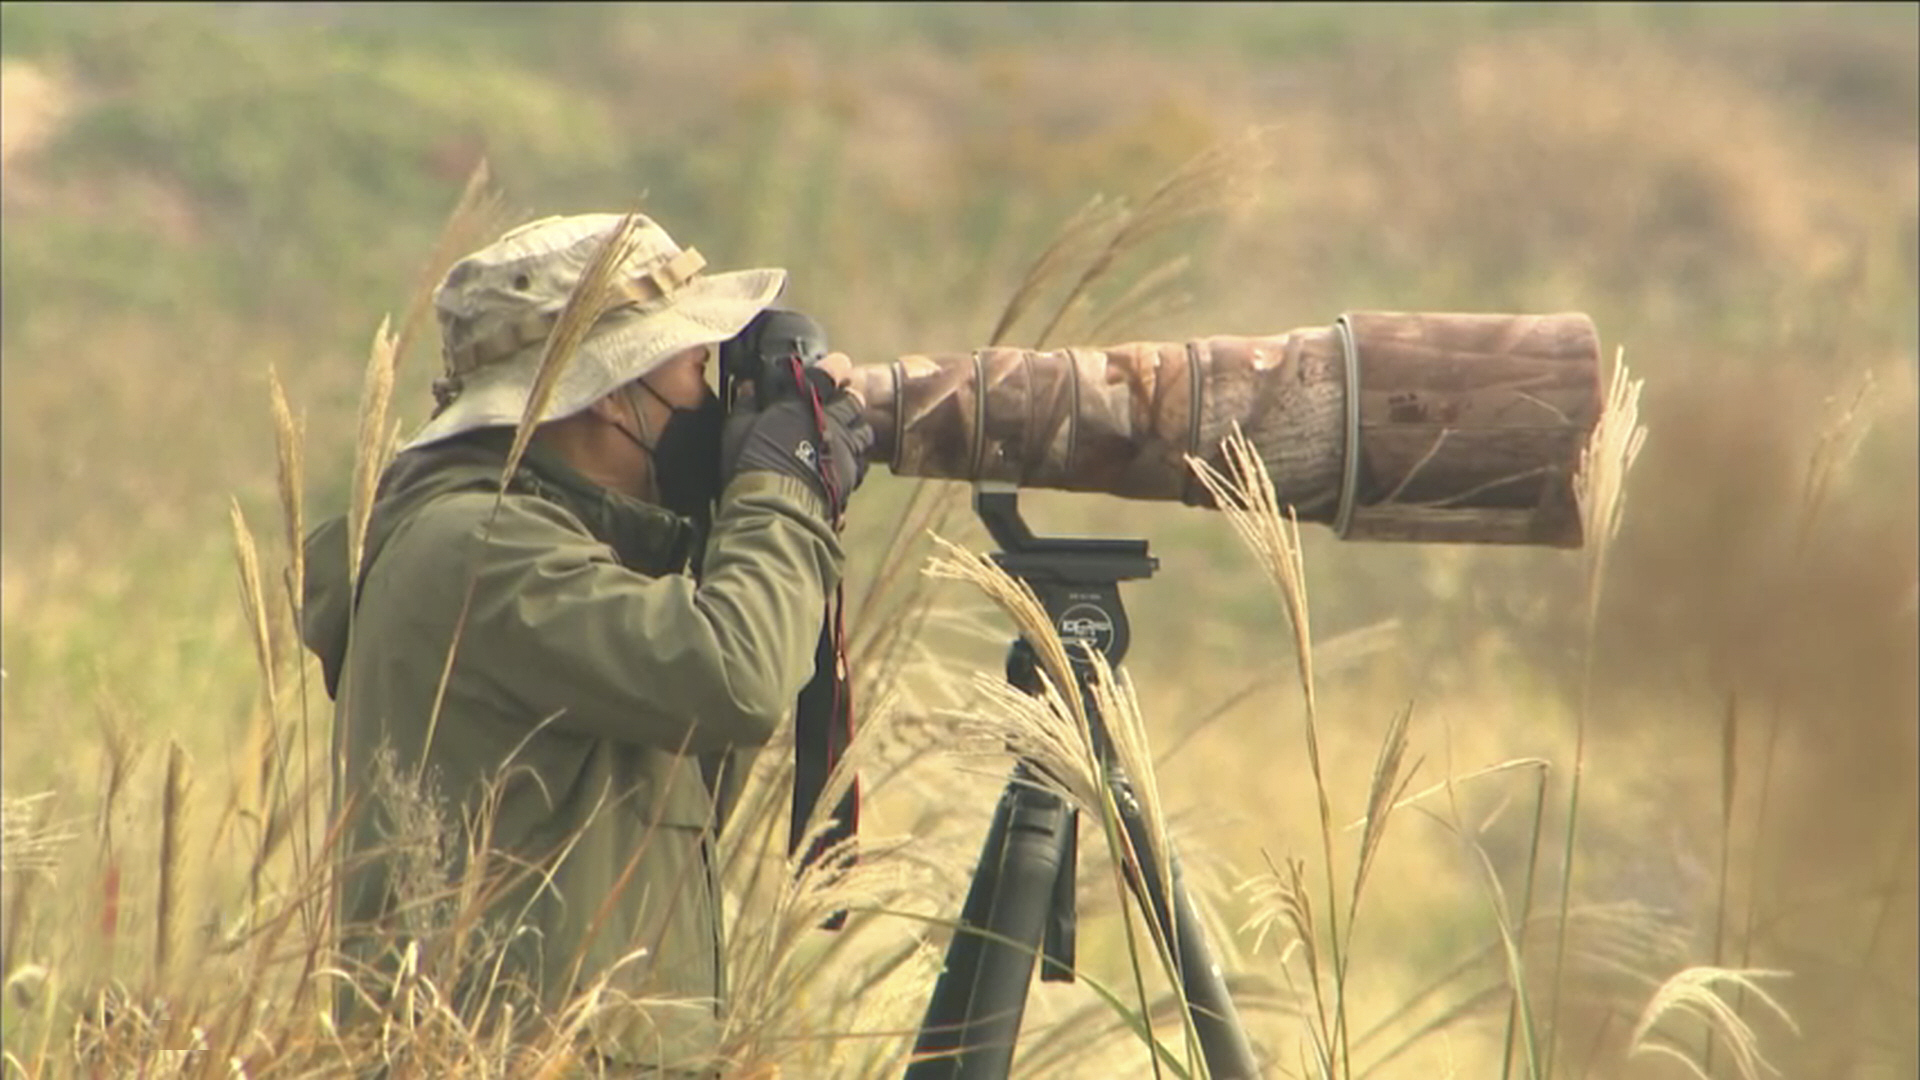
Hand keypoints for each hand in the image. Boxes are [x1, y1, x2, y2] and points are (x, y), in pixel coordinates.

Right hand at [722, 352, 872, 512]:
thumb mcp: (738, 430)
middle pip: (854, 400)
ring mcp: (847, 449)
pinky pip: (862, 459)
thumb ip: (746, 405)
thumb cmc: (754, 463)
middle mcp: (833, 422)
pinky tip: (845, 459)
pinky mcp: (853, 476)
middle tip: (841, 398)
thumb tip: (747, 386)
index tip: (838, 364)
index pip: (828, 374)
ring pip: (864, 429)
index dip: (835, 366)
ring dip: (856, 426)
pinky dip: (856, 456)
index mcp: (805, 403)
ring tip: (845, 430)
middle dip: (850, 396)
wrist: (777, 507)